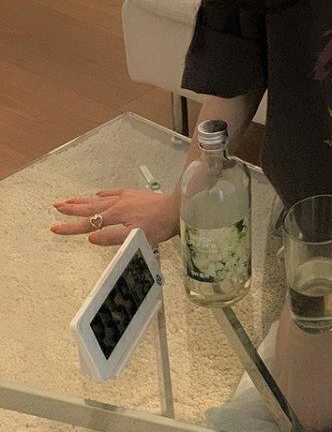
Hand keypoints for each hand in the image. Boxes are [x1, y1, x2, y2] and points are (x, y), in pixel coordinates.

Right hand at [51, 188, 178, 248]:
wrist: (175, 209)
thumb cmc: (158, 226)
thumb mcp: (135, 237)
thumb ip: (112, 238)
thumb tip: (91, 237)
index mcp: (115, 215)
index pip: (88, 223)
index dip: (70, 227)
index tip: (55, 228)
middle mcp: (116, 203)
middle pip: (89, 207)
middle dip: (70, 209)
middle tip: (55, 207)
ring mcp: (123, 197)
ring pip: (97, 199)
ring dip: (81, 200)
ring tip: (68, 200)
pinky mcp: (131, 194)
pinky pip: (110, 193)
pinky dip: (100, 195)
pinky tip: (96, 194)